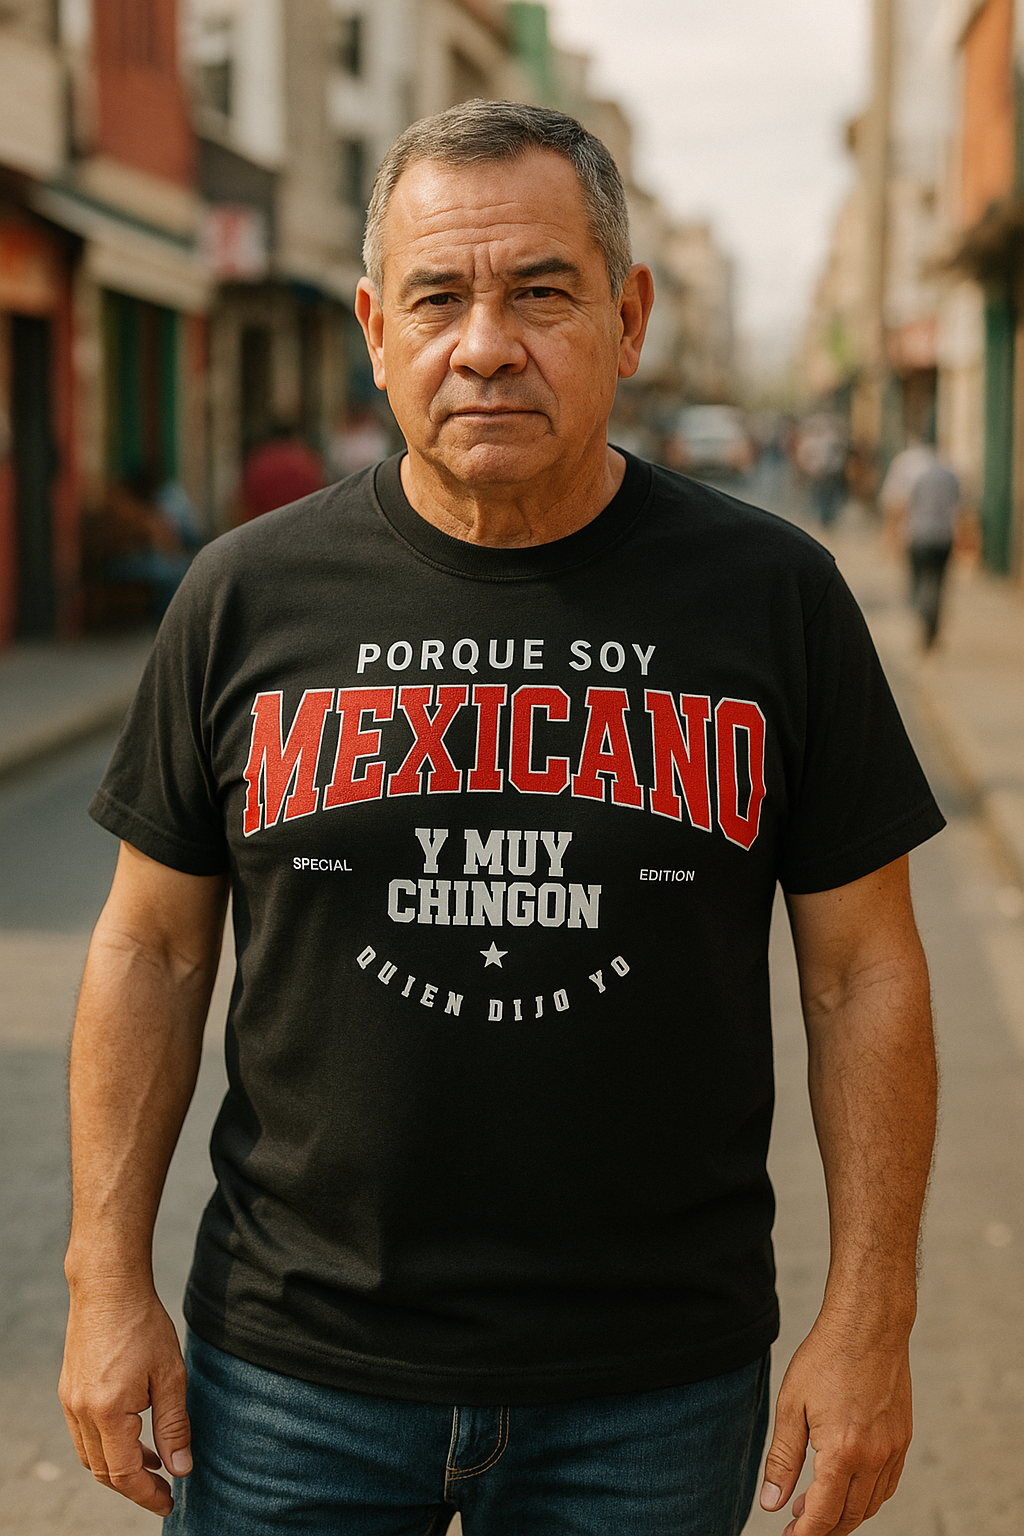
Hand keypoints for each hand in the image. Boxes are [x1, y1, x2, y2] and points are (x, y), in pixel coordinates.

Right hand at [59, 1283, 191, 1515]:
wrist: (108, 1287)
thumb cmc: (144, 1325)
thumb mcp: (170, 1375)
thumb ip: (174, 1426)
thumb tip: (182, 1469)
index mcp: (108, 1412)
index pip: (124, 1473)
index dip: (147, 1495)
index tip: (168, 1504)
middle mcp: (81, 1413)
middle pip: (103, 1471)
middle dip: (134, 1486)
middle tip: (164, 1490)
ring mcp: (70, 1402)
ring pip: (91, 1455)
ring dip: (119, 1467)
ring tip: (154, 1463)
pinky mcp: (69, 1390)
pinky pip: (84, 1434)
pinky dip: (107, 1445)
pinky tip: (133, 1435)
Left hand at [758, 1314, 912, 1534]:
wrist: (868, 1326)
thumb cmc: (826, 1359)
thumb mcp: (791, 1405)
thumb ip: (782, 1459)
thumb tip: (772, 1504)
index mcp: (842, 1452)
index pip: (823, 1514)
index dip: (804, 1534)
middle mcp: (874, 1457)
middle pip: (849, 1516)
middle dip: (823, 1527)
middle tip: (797, 1523)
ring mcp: (893, 1450)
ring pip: (871, 1504)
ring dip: (845, 1514)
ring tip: (815, 1504)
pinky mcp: (903, 1439)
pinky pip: (887, 1484)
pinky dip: (867, 1496)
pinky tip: (846, 1485)